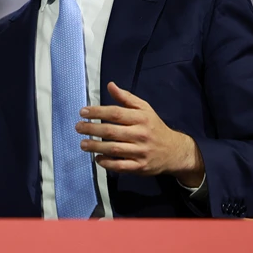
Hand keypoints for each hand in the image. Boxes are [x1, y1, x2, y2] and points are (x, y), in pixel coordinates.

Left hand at [76, 82, 204, 186]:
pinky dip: (107, 163)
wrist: (175, 151)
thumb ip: (126, 98)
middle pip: (112, 131)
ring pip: (114, 149)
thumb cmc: (154, 127)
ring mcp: (141, 152)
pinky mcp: (140, 167)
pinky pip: (121, 166)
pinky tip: (97, 158)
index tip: (82, 112)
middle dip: (92, 129)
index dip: (97, 112)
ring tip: (83, 143)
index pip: (116, 113)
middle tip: (78, 127)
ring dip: (96, 146)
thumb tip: (110, 85)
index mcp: (141, 118)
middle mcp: (141, 134)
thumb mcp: (145, 109)